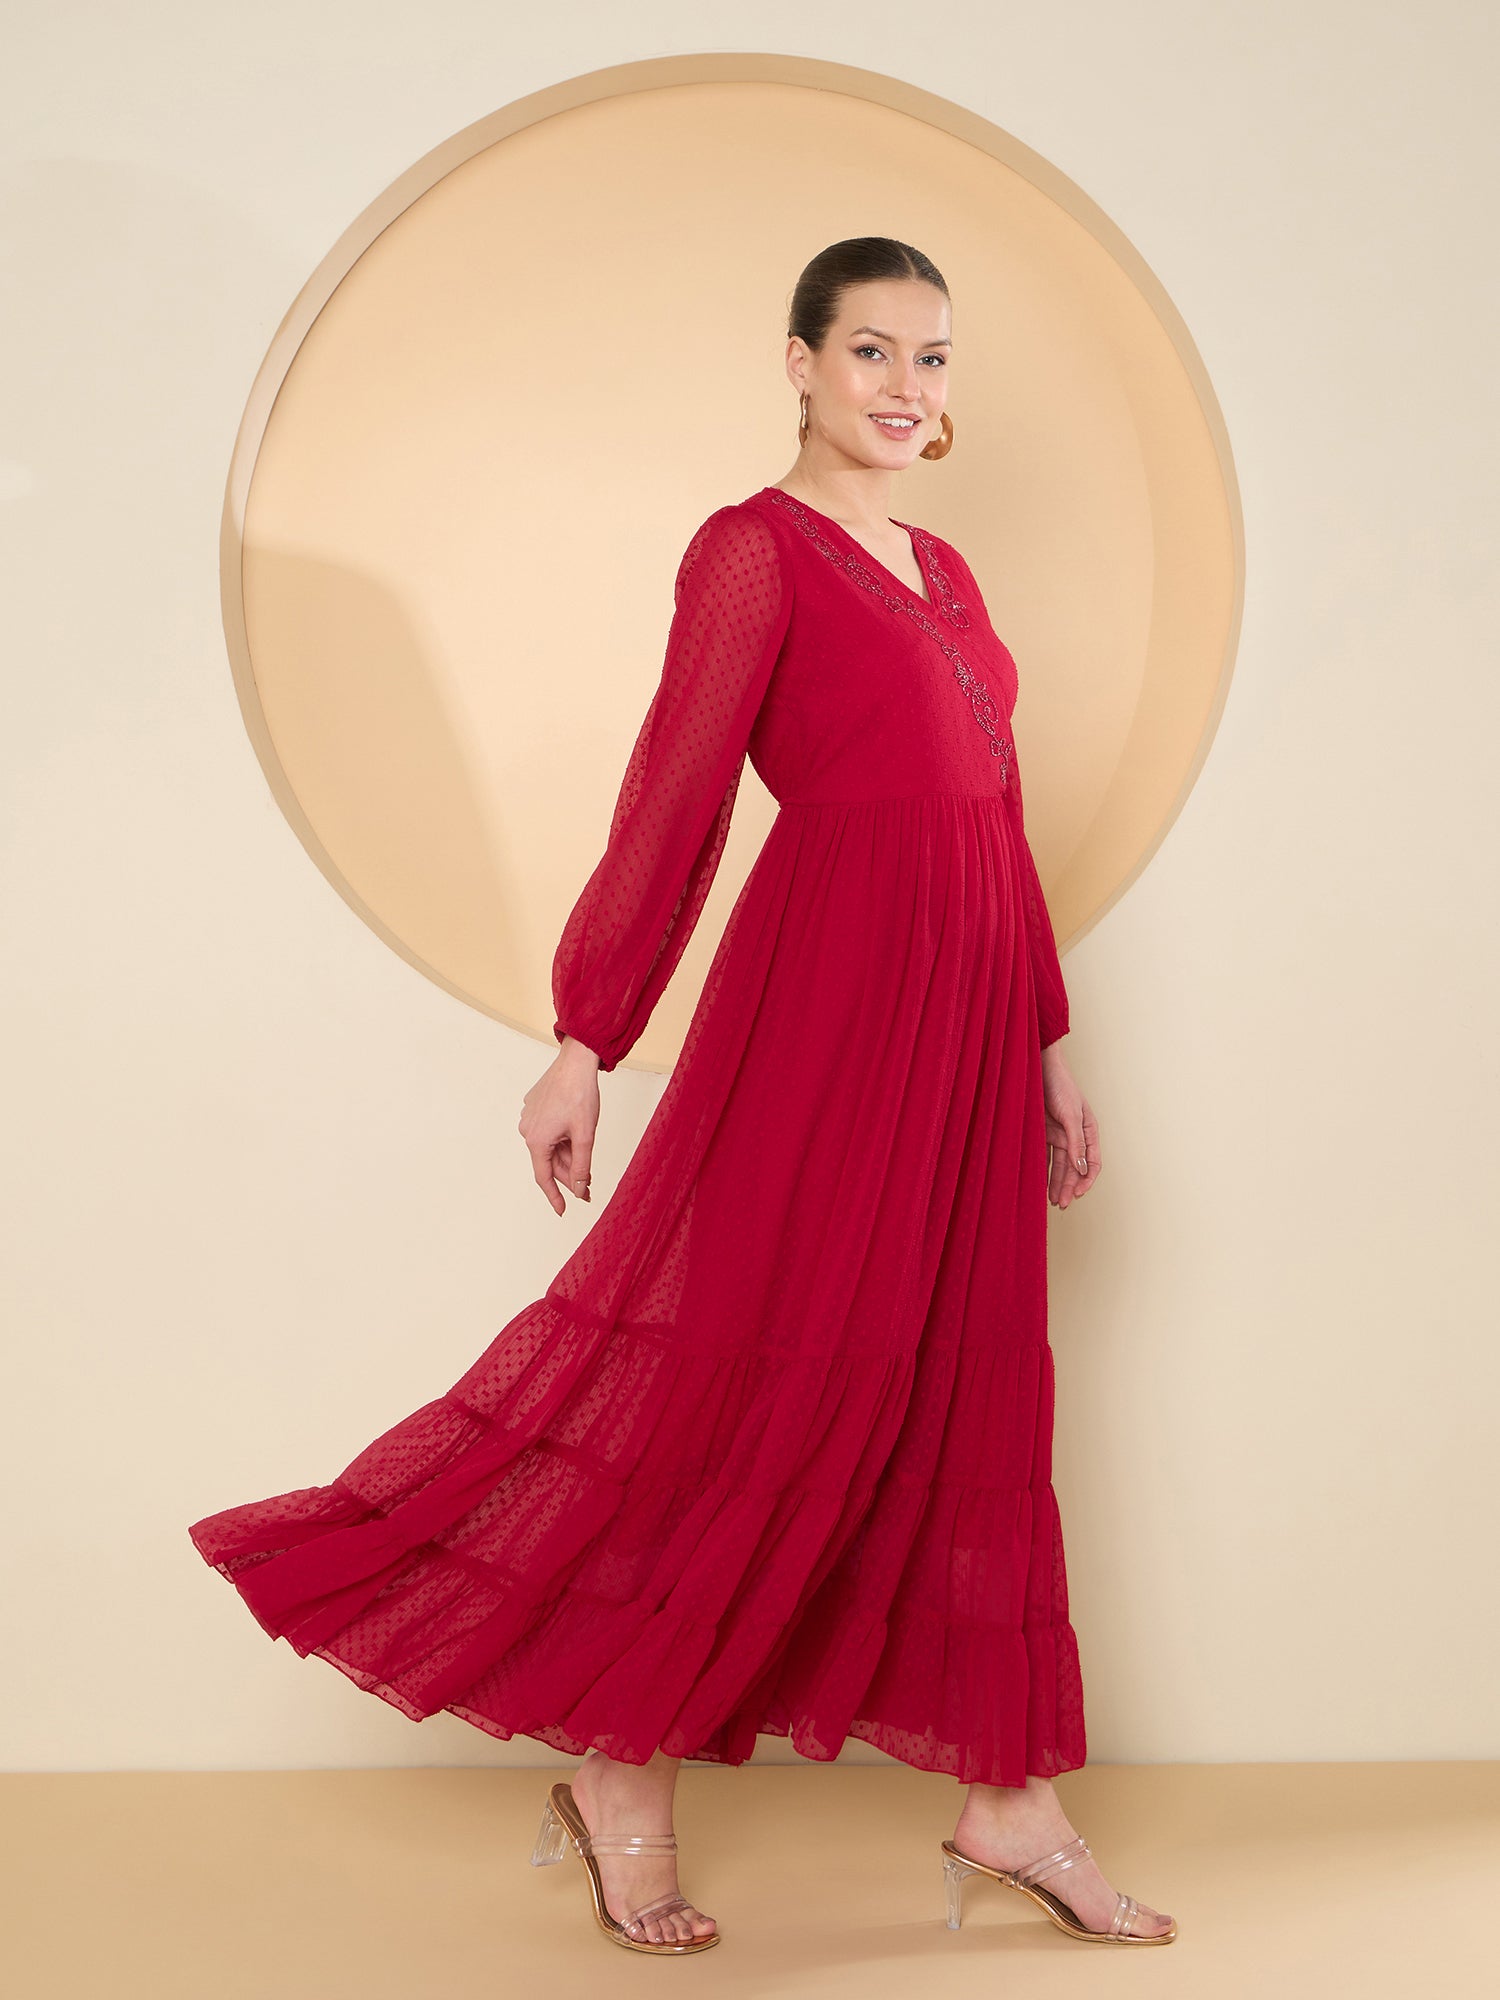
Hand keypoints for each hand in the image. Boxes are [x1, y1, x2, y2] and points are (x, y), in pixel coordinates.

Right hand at [518, 1036, 600, 1214]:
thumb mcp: (585, 1136)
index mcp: (537, 1140)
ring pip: (551, 1146)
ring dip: (568, 1156)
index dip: (555, 1196)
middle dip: (570, 1175)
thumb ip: (582, 1167)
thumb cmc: (581, 1096)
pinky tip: (577, 1138)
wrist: (576, 1061)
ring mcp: (530, 1117)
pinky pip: (549, 1130)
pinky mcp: (535, 1106)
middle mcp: (528, 1130)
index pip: (544, 1178)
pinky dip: (563, 1139)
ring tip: (588, 1164)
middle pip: (549, 1162)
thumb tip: (581, 1190)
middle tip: (590, 1188)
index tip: (563, 1211)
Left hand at [1041, 1043, 1099, 1209]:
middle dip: (1070, 1187)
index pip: (1093, 1162)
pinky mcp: (1042, 1133)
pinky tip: (1038, 1184)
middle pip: (1075, 1168)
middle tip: (1062, 1204)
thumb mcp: (1071, 1114)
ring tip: (1052, 1201)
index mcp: (1089, 1130)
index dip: (1087, 1180)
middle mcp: (1075, 1135)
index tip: (1078, 1194)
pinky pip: (1043, 1157)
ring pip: (1059, 1166)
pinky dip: (1042, 1171)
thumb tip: (1082, 1168)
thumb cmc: (1060, 1086)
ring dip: (1057, 1183)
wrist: (1037, 1068)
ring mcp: (1058, 1135)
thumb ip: (1076, 1141)